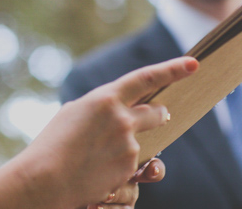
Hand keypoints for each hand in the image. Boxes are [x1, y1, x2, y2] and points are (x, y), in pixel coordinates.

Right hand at [24, 57, 196, 208]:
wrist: (47, 177)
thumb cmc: (53, 143)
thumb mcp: (74, 113)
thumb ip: (100, 107)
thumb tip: (118, 110)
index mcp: (105, 98)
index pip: (147, 78)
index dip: (173, 69)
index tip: (194, 64)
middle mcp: (123, 119)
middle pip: (157, 112)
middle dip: (159, 114)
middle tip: (158, 115)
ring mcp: (129, 146)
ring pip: (144, 142)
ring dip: (130, 146)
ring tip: (99, 154)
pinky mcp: (131, 169)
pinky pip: (136, 164)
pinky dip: (122, 165)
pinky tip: (99, 169)